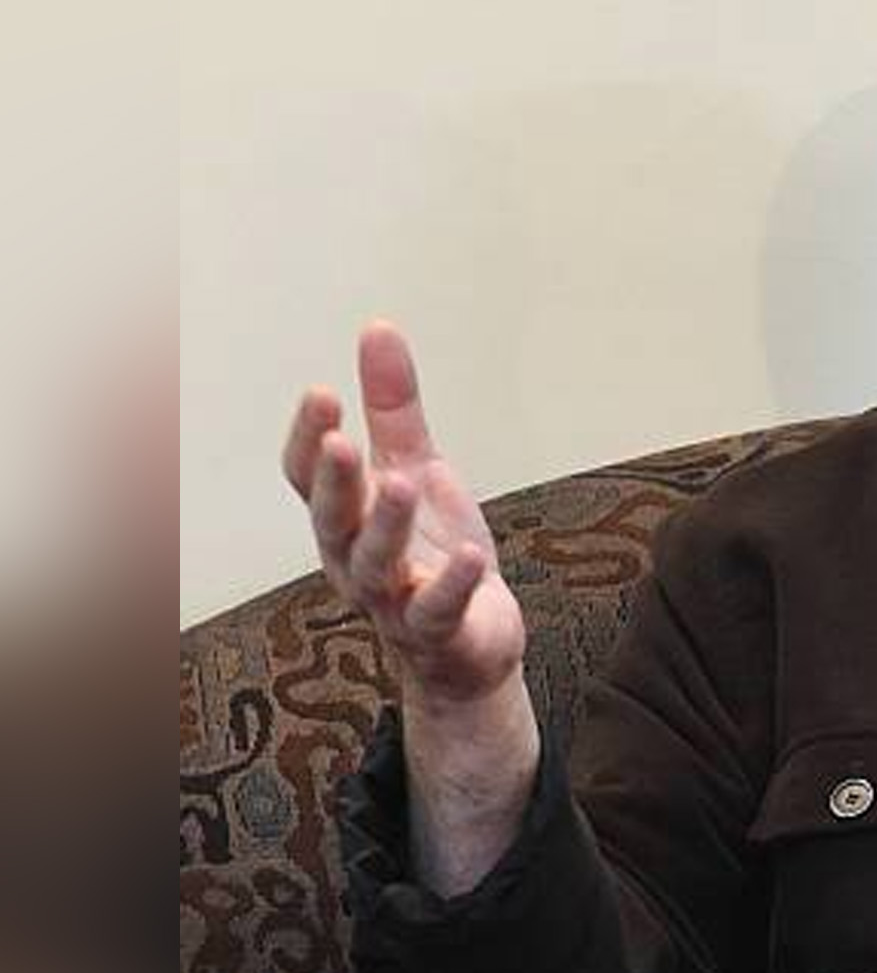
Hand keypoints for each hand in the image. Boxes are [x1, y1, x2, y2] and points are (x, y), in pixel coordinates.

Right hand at [281, 321, 525, 706]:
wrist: (470, 644)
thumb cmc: (432, 554)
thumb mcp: (415, 468)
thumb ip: (395, 408)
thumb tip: (377, 328)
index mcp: (345, 517)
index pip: (308, 477)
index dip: (308, 439)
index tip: (321, 392)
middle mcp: (355, 560)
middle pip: (332, 520)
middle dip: (334, 480)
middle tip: (339, 438)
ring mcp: (394, 601)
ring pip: (377, 565)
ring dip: (386, 524)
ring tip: (402, 484)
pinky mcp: (437, 632)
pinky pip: (437, 611)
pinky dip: (452, 584)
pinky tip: (471, 556)